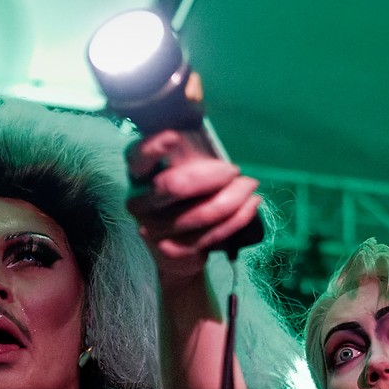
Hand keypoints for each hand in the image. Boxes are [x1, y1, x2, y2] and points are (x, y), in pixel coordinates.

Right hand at [126, 131, 261, 288]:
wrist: (177, 251)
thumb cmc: (184, 199)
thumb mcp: (183, 172)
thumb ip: (189, 157)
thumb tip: (214, 137)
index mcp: (138, 174)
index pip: (138, 157)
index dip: (153, 147)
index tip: (174, 137)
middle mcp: (138, 202)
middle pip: (174, 185)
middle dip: (211, 175)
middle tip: (234, 170)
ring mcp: (153, 229)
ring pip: (201, 212)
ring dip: (233, 197)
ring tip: (249, 186)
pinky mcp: (174, 251)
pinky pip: (213, 233)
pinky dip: (238, 217)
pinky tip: (250, 205)